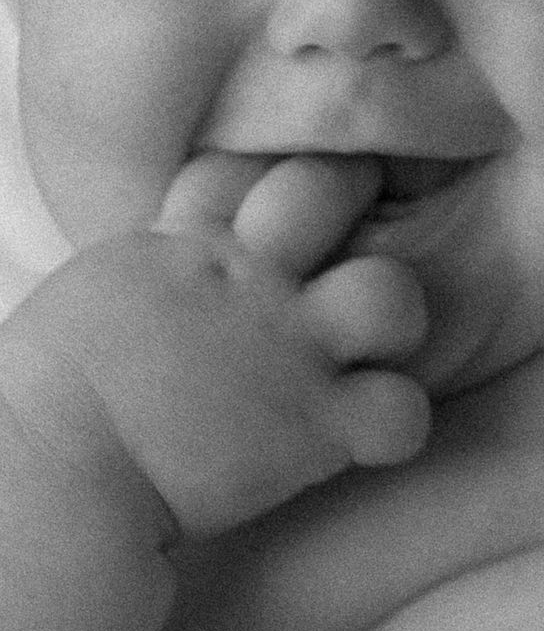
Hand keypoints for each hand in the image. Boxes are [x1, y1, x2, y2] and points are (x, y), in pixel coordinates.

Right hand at [1, 151, 428, 539]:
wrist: (55, 465)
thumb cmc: (49, 399)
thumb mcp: (99, 296)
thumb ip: (158, 274)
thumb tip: (176, 287)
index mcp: (183, 244)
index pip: (247, 166)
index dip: (272, 182)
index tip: (277, 217)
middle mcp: (248, 278)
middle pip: (333, 189)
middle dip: (354, 211)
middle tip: (345, 257)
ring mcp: (290, 347)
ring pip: (394, 294)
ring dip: (393, 324)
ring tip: (369, 353)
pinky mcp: (317, 423)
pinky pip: (407, 413)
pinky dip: (396, 428)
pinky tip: (366, 437)